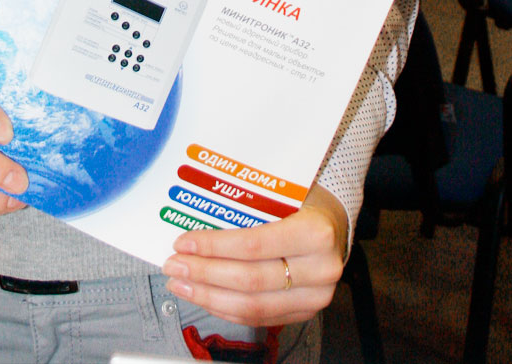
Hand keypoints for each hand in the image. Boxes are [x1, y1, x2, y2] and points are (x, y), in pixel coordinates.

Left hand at [161, 183, 346, 327]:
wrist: (337, 223)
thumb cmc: (305, 201)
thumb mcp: (284, 193)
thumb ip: (248, 208)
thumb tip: (194, 218)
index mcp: (315, 233)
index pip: (253, 245)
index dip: (213, 247)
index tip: (183, 242)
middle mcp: (320, 269)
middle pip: (249, 280)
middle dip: (204, 274)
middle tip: (175, 266)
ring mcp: (315, 296)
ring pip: (252, 306)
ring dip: (209, 297)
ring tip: (182, 285)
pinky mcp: (306, 312)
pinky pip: (260, 317)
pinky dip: (227, 309)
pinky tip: (205, 297)